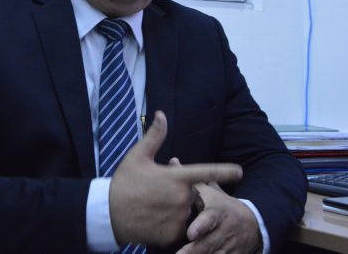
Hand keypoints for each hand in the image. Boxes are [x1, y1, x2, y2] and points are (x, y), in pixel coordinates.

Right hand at [109, 111, 242, 246]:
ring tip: (156, 207)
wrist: (108, 213)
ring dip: (178, 209)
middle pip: (193, 193)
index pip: (206, 172)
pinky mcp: (172, 234)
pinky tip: (156, 220)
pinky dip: (172, 225)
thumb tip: (161, 114)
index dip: (225, 171)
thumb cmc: (123, 182)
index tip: (239, 171)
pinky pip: (180, 229)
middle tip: (160, 191)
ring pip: (187, 212)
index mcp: (176, 177)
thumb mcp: (137, 156)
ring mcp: (178, 217)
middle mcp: (181, 198)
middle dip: (182, 192)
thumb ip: (155, 136)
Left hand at [170, 158, 261, 253]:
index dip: (200, 226)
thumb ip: (192, 180)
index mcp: (216, 213)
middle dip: (194, 250)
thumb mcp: (210, 191)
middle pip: (208, 243)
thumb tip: (173, 161)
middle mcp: (222, 230)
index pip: (209, 220)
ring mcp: (227, 246)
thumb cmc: (222, 205)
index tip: (190, 233)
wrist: (253, 223)